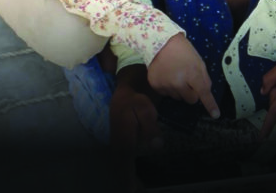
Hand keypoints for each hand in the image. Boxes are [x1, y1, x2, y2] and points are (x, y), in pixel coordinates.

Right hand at [109, 78, 160, 192]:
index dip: (128, 182)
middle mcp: (118, 147)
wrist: (124, 93)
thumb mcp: (145, 110)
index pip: (125, 167)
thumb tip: (157, 146)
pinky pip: (122, 163)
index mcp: (124, 142)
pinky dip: (126, 173)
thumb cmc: (135, 101)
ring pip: (120, 168)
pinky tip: (134, 180)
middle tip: (139, 192)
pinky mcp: (120, 145)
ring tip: (138, 189)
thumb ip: (151, 128)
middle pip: (121, 171)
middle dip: (128, 184)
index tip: (133, 192)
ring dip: (127, 180)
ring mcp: (117, 147)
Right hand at [147, 34, 219, 118]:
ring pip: (178, 98)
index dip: (210, 105)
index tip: (215, 115)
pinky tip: (166, 75)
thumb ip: (204, 78)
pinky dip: (168, 88)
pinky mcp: (155, 85)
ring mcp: (165, 85)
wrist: (161, 42)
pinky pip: (166, 94)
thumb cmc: (183, 51)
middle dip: (192, 93)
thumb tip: (205, 93)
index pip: (203, 93)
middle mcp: (178, 83)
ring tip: (175, 74)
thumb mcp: (199, 62)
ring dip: (179, 90)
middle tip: (188, 80)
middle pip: (191, 100)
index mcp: (192, 74)